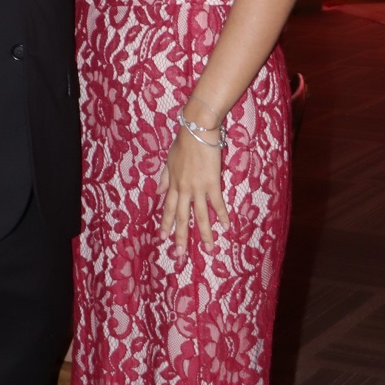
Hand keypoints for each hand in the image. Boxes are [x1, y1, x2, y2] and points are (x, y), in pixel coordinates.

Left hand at [159, 129, 229, 253]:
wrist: (196, 129)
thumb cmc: (183, 142)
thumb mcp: (169, 160)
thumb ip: (164, 177)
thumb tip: (158, 191)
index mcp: (173, 184)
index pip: (168, 209)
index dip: (166, 224)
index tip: (163, 238)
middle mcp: (183, 189)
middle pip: (182, 217)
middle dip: (181, 237)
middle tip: (180, 255)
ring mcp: (197, 188)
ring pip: (200, 215)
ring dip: (205, 233)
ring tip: (209, 249)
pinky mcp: (212, 183)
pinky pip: (217, 203)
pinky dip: (221, 215)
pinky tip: (226, 226)